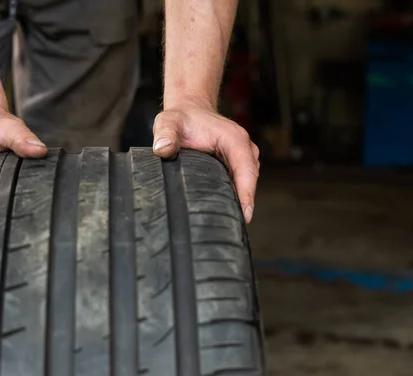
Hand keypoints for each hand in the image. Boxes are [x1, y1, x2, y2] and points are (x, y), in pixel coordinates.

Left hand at [152, 99, 259, 222]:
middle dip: (245, 203)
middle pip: (249, 180)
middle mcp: (244, 148)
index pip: (245, 169)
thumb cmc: (181, 118)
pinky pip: (241, 183)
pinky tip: (225, 212)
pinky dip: (236, 196)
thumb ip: (165, 134)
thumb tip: (162, 149)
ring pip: (247, 183)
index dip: (247, 192)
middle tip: (235, 227)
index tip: (246, 214)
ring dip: (241, 201)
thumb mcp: (169, 122)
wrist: (190, 111)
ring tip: (230, 223)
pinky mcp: (238, 165)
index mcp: (234, 139)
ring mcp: (244, 157)